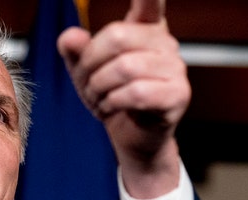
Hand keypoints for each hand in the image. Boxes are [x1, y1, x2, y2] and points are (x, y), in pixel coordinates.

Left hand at [57, 0, 189, 197]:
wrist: (131, 137)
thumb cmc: (112, 97)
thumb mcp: (85, 72)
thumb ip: (75, 51)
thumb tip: (69, 37)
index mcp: (145, 29)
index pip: (150, 3)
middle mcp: (164, 43)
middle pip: (116, 36)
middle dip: (90, 64)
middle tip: (87, 83)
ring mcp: (175, 68)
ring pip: (124, 68)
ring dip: (99, 88)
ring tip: (99, 99)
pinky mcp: (178, 94)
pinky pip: (136, 92)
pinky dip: (114, 103)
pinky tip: (112, 108)